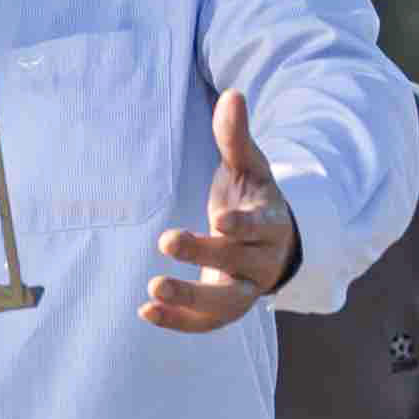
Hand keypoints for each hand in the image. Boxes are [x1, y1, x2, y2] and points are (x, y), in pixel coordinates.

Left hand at [139, 90, 304, 332]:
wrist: (273, 244)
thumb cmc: (254, 198)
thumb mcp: (250, 168)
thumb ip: (237, 138)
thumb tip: (232, 95)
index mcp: (272, 224)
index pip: (260, 227)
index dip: (242, 225)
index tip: (219, 219)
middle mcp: (262, 261)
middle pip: (237, 263)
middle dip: (204, 255)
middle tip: (167, 240)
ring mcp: (245, 290)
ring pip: (224, 304)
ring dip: (189, 300)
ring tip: (152, 290)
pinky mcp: (226, 310)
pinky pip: (206, 323)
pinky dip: (178, 322)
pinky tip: (145, 311)